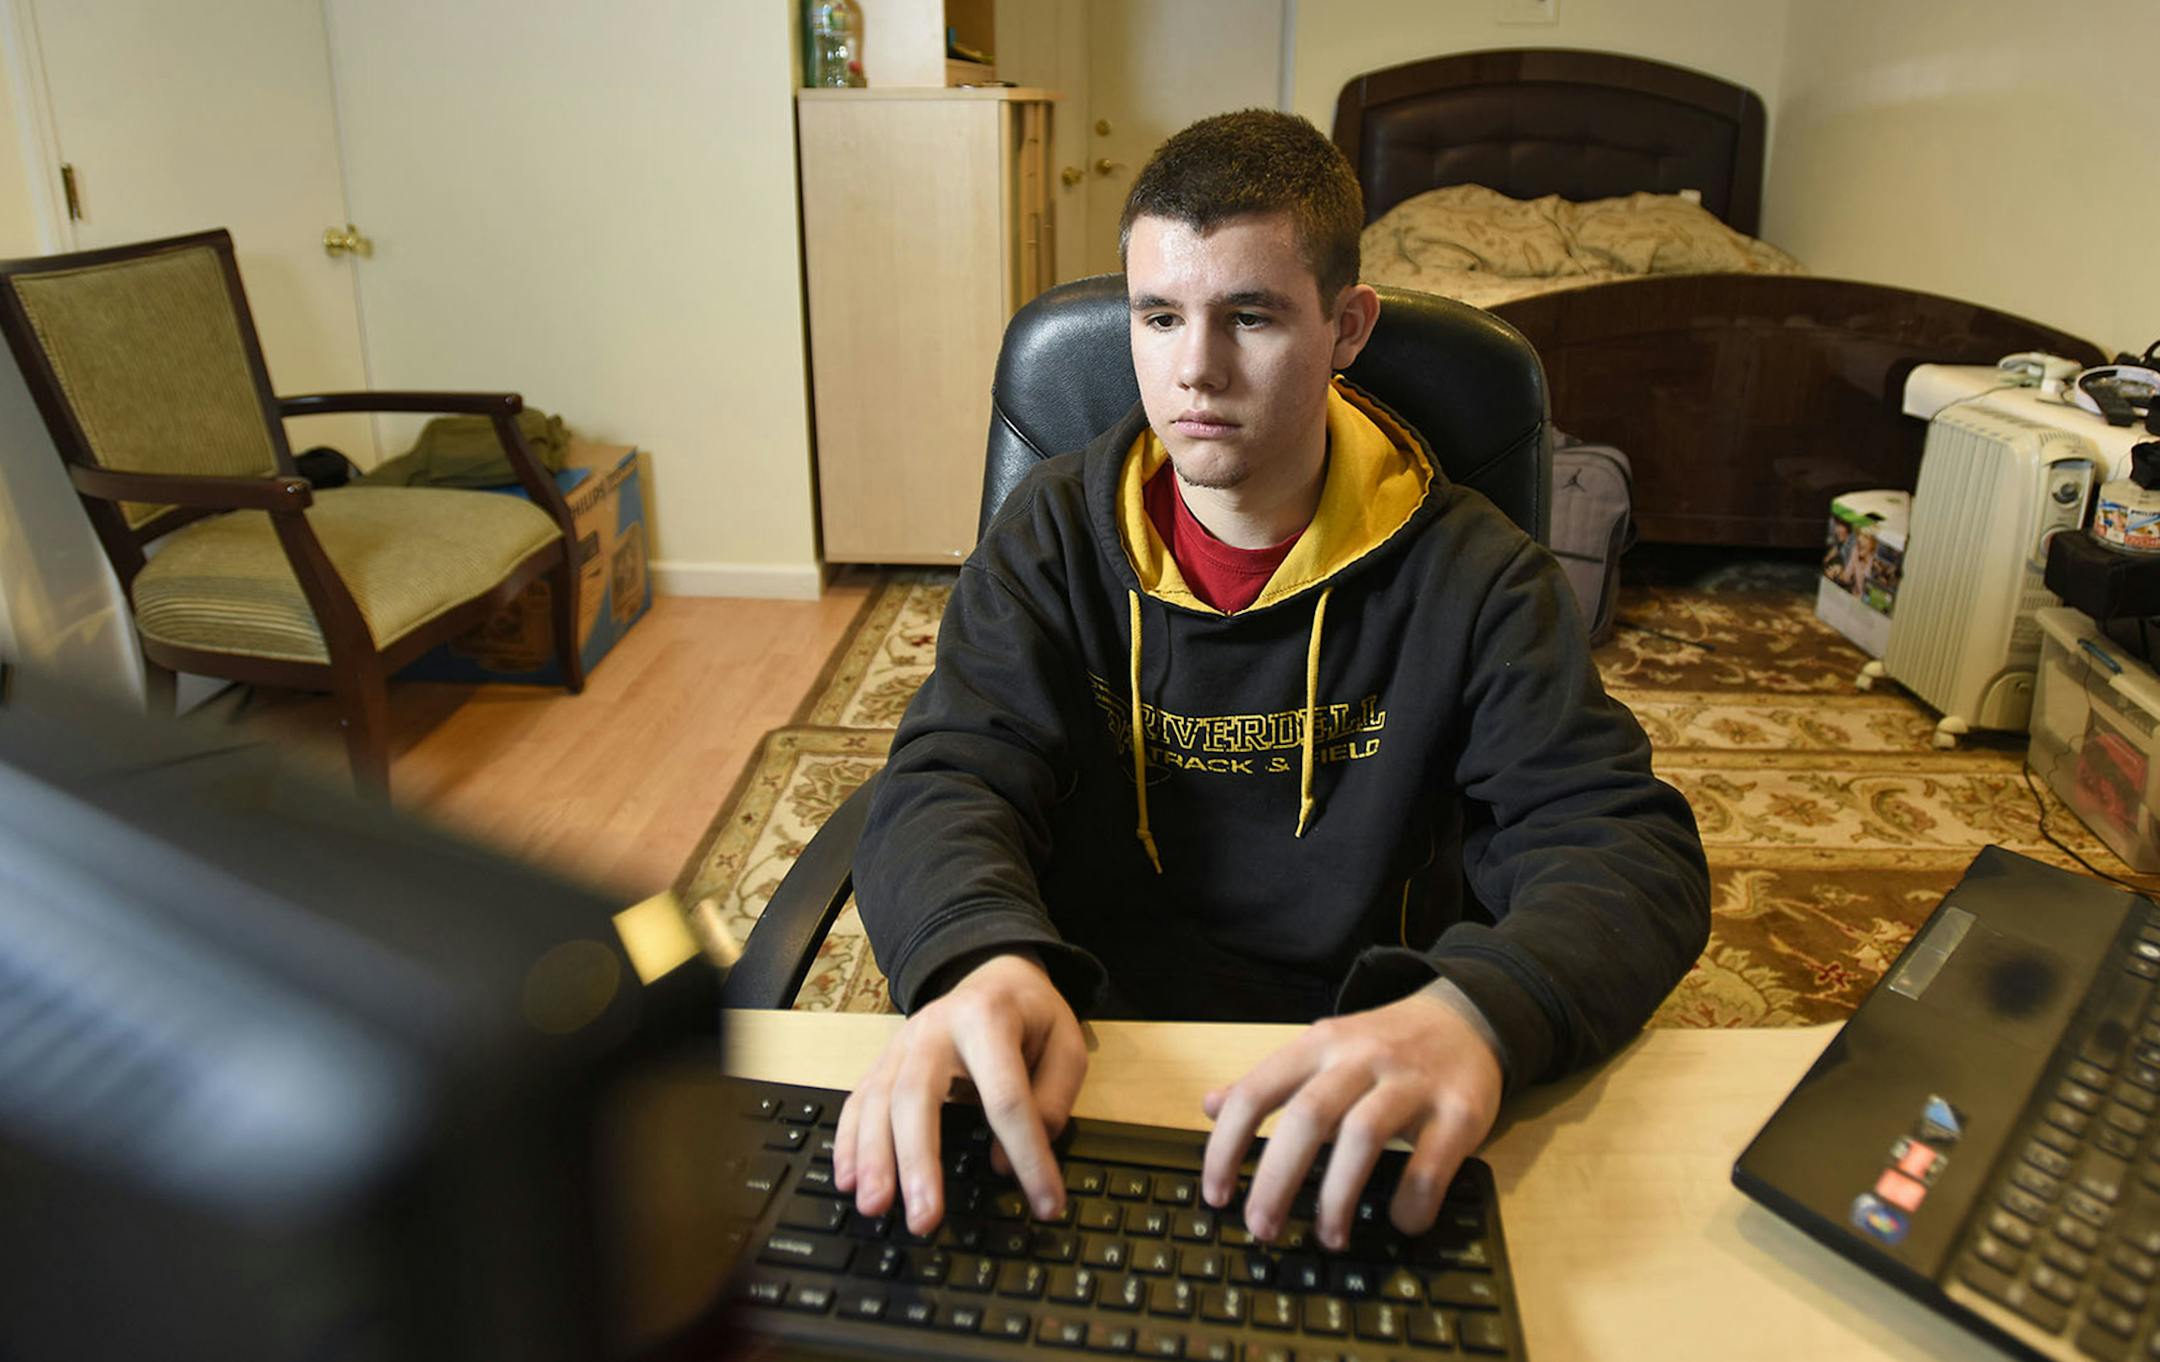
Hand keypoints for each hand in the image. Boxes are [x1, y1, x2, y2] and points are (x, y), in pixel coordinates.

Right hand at [831, 952, 1086, 1236]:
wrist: (992, 976)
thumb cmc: (1032, 1017)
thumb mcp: (1066, 1044)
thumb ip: (1051, 1100)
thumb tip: (1008, 1162)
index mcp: (988, 1019)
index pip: (1006, 1096)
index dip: (1028, 1154)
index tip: (1045, 1204)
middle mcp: (934, 1028)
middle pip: (917, 1095)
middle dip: (919, 1161)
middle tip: (924, 1219)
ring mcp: (900, 1044)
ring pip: (878, 1100)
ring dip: (873, 1158)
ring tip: (874, 1208)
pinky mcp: (882, 1060)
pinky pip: (858, 1101)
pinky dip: (848, 1142)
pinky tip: (847, 1181)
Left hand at [1199, 985, 1502, 1249]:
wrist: (1467, 1018)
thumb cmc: (1384, 1045)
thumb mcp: (1322, 1049)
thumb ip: (1269, 1081)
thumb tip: (1208, 1105)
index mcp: (1318, 1045)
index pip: (1256, 1092)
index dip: (1226, 1145)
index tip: (1217, 1194)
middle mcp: (1360, 1057)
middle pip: (1308, 1117)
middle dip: (1277, 1180)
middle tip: (1261, 1228)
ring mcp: (1412, 1082)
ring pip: (1364, 1136)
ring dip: (1338, 1196)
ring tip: (1328, 1238)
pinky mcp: (1460, 1109)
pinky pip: (1431, 1162)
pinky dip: (1411, 1201)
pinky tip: (1400, 1221)